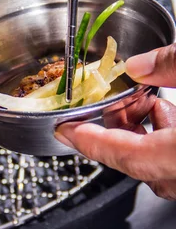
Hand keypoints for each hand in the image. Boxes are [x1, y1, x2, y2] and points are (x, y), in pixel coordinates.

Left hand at [55, 44, 175, 199]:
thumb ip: (171, 66)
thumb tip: (140, 64)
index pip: (121, 153)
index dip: (88, 141)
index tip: (64, 131)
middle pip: (136, 160)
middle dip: (116, 130)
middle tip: (104, 107)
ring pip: (156, 164)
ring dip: (143, 133)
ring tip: (144, 102)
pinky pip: (174, 163)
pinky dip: (164, 138)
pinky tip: (169, 112)